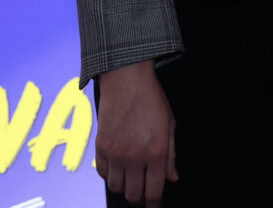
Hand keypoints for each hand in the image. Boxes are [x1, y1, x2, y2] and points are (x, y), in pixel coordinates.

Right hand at [95, 62, 176, 205]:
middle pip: (133, 195)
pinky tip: (118, 166)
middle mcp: (134, 157)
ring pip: (116, 188)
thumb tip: (172, 179)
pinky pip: (103, 174)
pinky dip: (110, 174)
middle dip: (139, 198)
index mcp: (156, 153)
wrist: (126, 79)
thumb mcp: (169, 125)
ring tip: (130, 178)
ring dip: (124, 187)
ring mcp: (115, 153)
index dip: (154, 205)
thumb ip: (171, 156)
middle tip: (143, 192)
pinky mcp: (100, 147)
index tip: (154, 207)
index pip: (154, 193)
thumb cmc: (151, 100)